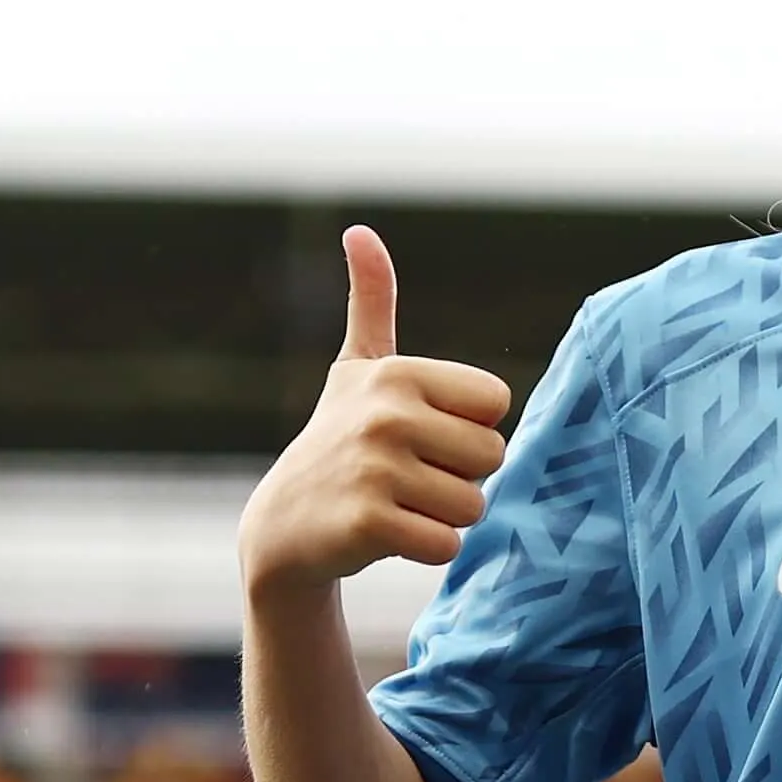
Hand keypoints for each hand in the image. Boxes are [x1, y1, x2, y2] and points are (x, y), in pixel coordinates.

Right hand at [239, 227, 514, 595]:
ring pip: (472, 506)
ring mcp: (375, 468)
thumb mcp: (356, 369)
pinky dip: (426, 549)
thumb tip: (360, 232)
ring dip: (444, 516)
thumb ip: (372, 303)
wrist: (285, 524)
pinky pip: (446, 545)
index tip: (420, 434)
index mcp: (398, 373)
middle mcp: (386, 414)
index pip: (497, 405)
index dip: (468, 428)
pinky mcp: (368, 523)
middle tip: (408, 477)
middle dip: (460, 478)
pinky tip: (388, 534)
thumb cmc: (338, 439)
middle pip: (492, 457)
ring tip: (397, 504)